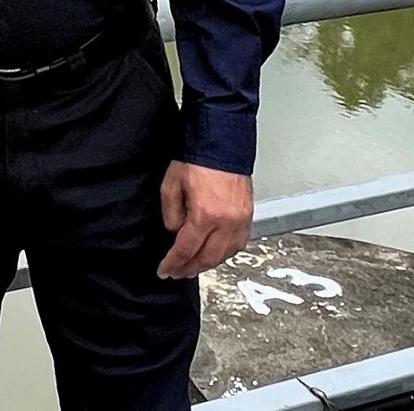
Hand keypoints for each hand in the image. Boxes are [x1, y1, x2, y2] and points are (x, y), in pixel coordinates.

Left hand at [157, 161, 252, 278]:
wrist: (222, 141)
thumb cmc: (198, 158)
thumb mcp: (171, 184)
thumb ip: (171, 214)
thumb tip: (175, 232)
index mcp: (205, 214)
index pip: (186, 249)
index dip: (174, 263)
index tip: (165, 270)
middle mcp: (227, 221)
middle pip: (208, 258)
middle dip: (190, 268)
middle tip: (178, 272)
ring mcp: (241, 219)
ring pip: (225, 254)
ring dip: (209, 264)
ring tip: (195, 266)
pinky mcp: (249, 215)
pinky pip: (239, 243)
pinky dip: (226, 253)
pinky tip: (216, 253)